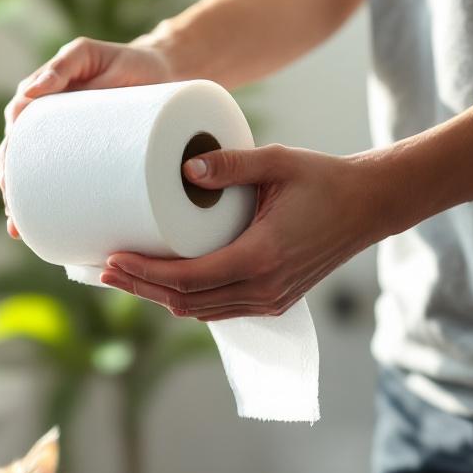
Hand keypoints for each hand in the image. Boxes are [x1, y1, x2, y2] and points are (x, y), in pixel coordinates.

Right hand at [0, 37, 175, 237]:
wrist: (161, 74)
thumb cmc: (123, 61)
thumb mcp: (89, 54)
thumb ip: (63, 66)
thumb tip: (31, 92)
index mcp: (42, 100)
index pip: (15, 127)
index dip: (8, 151)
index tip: (8, 171)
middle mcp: (48, 124)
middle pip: (19, 157)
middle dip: (11, 185)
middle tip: (13, 207)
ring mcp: (66, 143)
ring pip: (35, 176)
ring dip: (23, 203)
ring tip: (19, 228)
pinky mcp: (86, 159)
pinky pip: (62, 184)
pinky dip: (48, 208)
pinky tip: (37, 232)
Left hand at [98, 144, 399, 319]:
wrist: (369, 205)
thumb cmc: (323, 178)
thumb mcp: (277, 161)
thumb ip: (231, 164)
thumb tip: (184, 170)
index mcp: (261, 257)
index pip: (187, 280)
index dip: (144, 274)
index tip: (112, 258)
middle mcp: (264, 288)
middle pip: (185, 303)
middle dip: (140, 288)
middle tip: (103, 268)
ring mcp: (270, 300)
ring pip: (199, 311)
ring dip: (159, 297)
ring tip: (124, 275)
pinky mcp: (273, 301)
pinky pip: (219, 309)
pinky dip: (187, 299)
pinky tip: (162, 282)